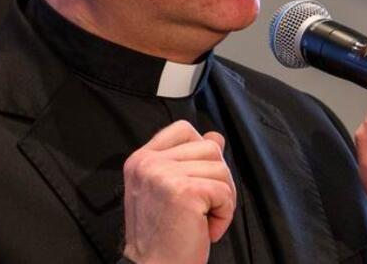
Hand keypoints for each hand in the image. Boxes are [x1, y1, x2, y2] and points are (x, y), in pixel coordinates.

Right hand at [122, 120, 235, 263]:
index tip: (195, 183)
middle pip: (209, 148)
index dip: (200, 151)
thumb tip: (216, 137)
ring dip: (221, 199)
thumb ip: (190, 160)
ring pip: (220, 168)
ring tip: (202, 220)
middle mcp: (148, 163)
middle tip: (201, 209)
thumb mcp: (171, 190)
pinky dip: (224, 215)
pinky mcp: (184, 191)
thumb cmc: (163, 237)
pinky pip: (225, 192)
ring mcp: (164, 174)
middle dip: (216, 180)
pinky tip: (206, 230)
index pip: (183, 129)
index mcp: (141, 159)